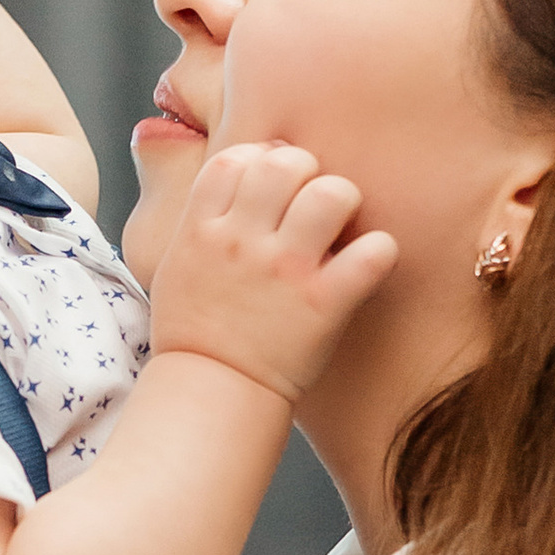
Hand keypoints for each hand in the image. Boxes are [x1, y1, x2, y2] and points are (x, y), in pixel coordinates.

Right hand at [143, 142, 396, 406]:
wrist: (209, 395)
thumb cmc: (194, 334)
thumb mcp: (176, 264)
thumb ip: (202, 218)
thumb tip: (234, 175)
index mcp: (202, 228)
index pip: (237, 158)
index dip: (261, 160)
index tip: (272, 187)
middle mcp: (243, 241)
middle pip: (286, 162)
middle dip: (306, 173)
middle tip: (311, 206)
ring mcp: (284, 271)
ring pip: (331, 193)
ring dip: (343, 203)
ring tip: (339, 230)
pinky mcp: (324, 304)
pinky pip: (371, 253)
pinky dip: (378, 254)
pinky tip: (367, 266)